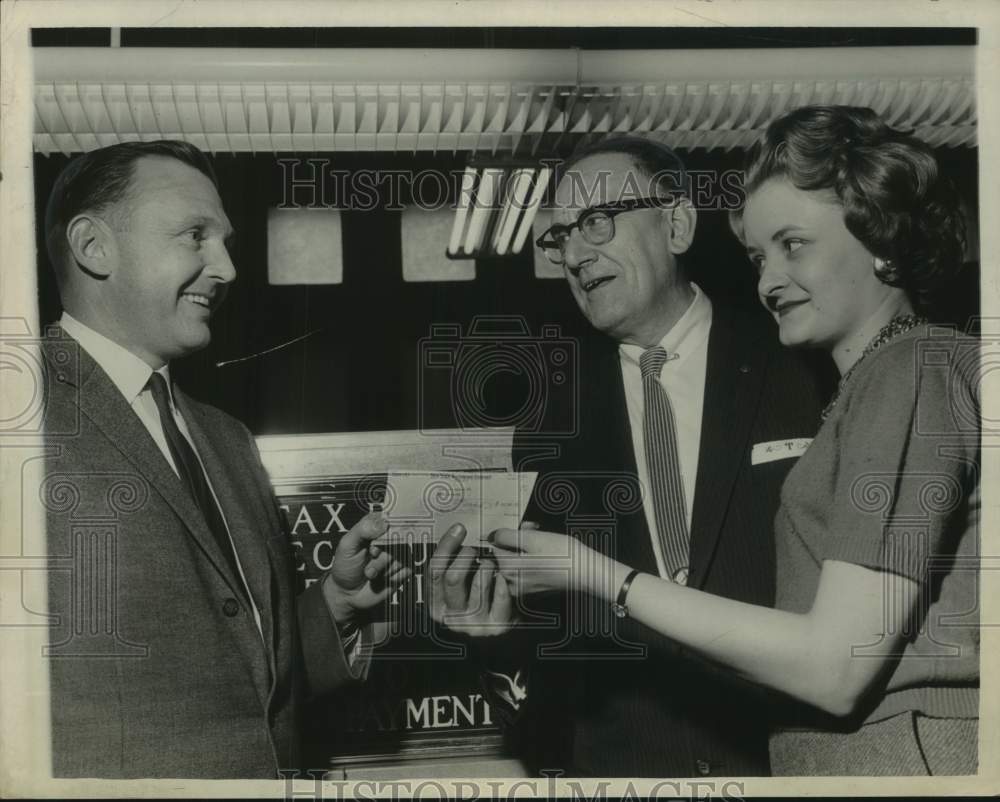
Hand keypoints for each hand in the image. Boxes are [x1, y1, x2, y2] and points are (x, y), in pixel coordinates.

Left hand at [322, 512, 411, 626]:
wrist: (347, 594)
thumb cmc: (345, 567)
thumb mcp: (347, 545)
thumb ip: (362, 530)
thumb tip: (384, 522)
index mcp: (375, 528)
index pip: (390, 519)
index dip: (386, 530)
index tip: (374, 542)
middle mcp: (388, 539)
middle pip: (399, 538)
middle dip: (383, 552)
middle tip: (371, 555)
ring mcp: (397, 555)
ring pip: (402, 555)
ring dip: (384, 567)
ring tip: (370, 573)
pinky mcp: (403, 570)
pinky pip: (406, 570)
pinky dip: (392, 577)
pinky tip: (381, 579)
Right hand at [427, 522, 515, 635]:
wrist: (501, 636)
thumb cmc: (479, 604)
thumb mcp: (460, 588)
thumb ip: (454, 564)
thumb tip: (458, 530)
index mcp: (437, 604)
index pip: (435, 570)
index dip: (447, 546)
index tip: (459, 529)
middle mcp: (451, 616)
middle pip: (453, 578)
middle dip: (466, 556)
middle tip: (476, 549)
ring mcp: (473, 624)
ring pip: (478, 583)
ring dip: (487, 566)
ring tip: (491, 563)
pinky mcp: (495, 626)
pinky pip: (500, 595)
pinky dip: (502, 581)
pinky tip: (502, 578)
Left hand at [489, 527, 619, 599]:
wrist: (586, 572)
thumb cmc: (563, 555)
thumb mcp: (533, 538)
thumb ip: (507, 536)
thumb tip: (491, 536)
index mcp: (509, 569)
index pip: (494, 546)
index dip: (508, 533)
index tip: (522, 530)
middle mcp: (511, 583)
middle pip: (504, 554)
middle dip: (517, 541)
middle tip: (534, 533)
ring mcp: (522, 589)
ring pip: (515, 562)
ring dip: (524, 549)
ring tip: (541, 543)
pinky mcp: (532, 591)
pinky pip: (524, 572)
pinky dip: (530, 561)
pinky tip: (544, 555)